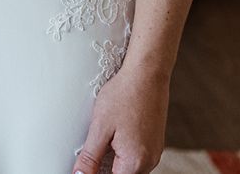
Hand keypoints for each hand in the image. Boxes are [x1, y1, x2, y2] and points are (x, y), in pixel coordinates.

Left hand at [74, 59, 169, 173]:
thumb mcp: (100, 127)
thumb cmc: (124, 95)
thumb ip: (90, 157)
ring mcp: (154, 153)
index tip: (84, 165)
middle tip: (90, 153)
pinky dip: (123, 154)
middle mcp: (149, 162)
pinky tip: (113, 138)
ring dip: (113, 162)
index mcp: (135, 162)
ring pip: (129, 169)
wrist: (147, 74)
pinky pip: (137, 158)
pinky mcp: (155, 144)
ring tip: (102, 142)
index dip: (94, 173)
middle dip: (103, 168)